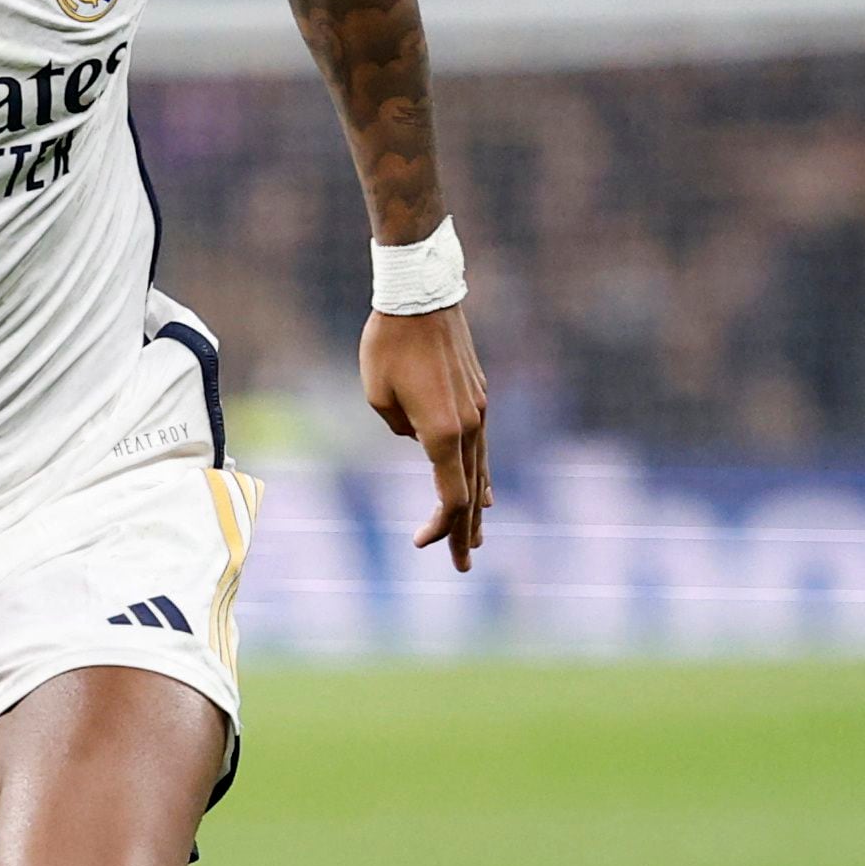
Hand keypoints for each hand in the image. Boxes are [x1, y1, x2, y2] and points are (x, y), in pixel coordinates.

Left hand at [362, 301, 489, 569]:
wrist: (422, 298)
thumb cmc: (388, 345)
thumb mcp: (377, 395)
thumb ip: (400, 428)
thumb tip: (418, 437)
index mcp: (442, 432)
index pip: (450, 496)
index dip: (439, 526)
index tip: (419, 543)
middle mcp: (469, 425)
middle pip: (471, 493)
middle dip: (464, 532)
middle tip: (463, 566)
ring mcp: (479, 411)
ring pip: (480, 471)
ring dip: (478, 508)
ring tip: (476, 539)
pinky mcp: (478, 396)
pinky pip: (481, 447)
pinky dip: (481, 474)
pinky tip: (487, 493)